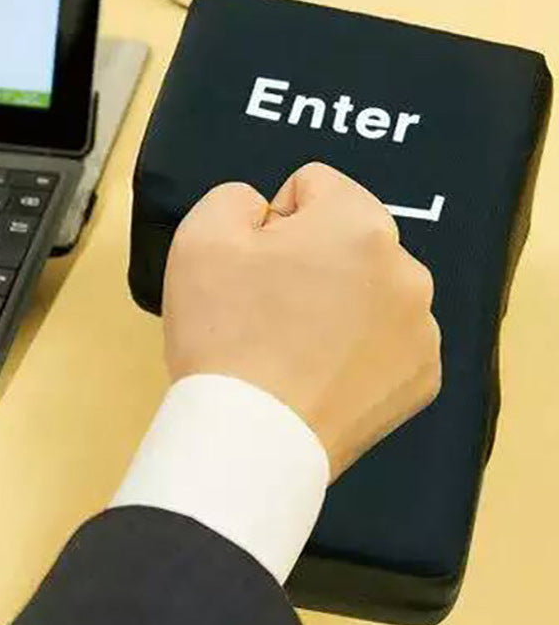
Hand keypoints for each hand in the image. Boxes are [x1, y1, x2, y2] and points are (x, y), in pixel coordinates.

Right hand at [162, 162, 440, 478]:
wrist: (251, 439)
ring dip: (338, 301)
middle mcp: (407, 269)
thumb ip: (237, 197)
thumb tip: (267, 213)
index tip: (254, 265)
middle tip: (270, 307)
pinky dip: (357, 349)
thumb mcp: (203, 236)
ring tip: (294, 347)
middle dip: (311, 257)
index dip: (272, 220)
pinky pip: (386, 339)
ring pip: (370, 289)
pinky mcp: (422, 378)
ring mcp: (421, 329)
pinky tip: (320, 375)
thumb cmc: (225, 331)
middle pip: (348, 238)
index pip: (313, 185)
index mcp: (359, 224)